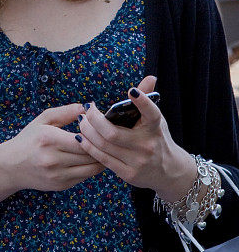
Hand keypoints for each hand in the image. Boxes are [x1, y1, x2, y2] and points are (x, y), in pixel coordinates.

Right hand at [5, 103, 104, 191]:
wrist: (11, 166)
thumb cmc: (29, 139)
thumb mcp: (42, 120)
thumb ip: (65, 112)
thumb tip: (87, 107)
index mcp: (49, 139)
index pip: (84, 140)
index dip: (96, 135)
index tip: (101, 129)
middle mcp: (53, 159)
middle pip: (90, 154)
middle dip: (102, 147)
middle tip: (109, 139)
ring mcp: (58, 174)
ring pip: (92, 168)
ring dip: (101, 159)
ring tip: (104, 149)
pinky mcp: (61, 185)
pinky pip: (85, 176)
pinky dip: (92, 167)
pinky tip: (91, 159)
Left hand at [77, 76, 196, 201]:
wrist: (170, 172)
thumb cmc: (156, 138)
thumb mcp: (156, 120)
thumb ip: (148, 99)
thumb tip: (150, 77)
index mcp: (155, 127)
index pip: (151, 113)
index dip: (142, 102)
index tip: (131, 91)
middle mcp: (147, 145)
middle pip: (111, 132)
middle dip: (93, 119)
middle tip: (86, 109)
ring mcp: (138, 161)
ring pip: (103, 144)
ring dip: (87, 131)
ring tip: (82, 121)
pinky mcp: (129, 174)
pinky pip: (102, 158)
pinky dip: (88, 146)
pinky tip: (82, 137)